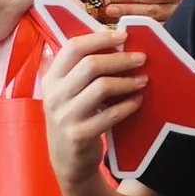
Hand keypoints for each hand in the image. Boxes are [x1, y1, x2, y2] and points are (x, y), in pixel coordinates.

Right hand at [41, 25, 146, 187]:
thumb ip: (79, 70)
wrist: (67, 160)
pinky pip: (110, 114)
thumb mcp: (67, 93)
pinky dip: (128, 105)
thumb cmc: (73, 118)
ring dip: (127, 81)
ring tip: (143, 80)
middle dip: (120, 59)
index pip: (72, 47)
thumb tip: (112, 42)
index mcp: (51, 79)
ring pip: (102, 87)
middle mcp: (54, 95)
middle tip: (141, 58)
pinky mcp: (80, 135)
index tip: (124, 35)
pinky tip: (138, 101)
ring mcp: (65, 116)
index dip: (99, 38)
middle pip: (90, 65)